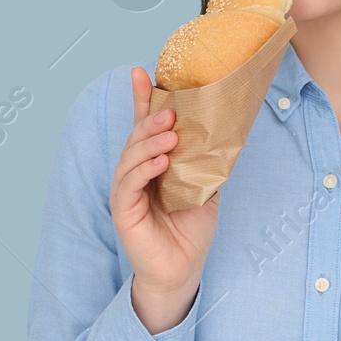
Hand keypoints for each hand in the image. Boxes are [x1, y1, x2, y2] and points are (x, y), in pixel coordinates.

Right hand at [111, 67, 219, 316]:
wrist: (183, 269)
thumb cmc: (191, 229)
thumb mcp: (203, 188)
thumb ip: (202, 162)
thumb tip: (218, 131)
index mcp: (152, 163)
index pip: (144, 126)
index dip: (142, 99)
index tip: (141, 72)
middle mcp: (135, 172)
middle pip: (137, 137)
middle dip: (151, 120)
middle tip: (171, 112)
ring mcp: (126, 190)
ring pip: (131, 157)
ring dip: (150, 142)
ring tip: (170, 134)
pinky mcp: (122, 210)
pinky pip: (129, 184)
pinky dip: (144, 169)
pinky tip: (160, 162)